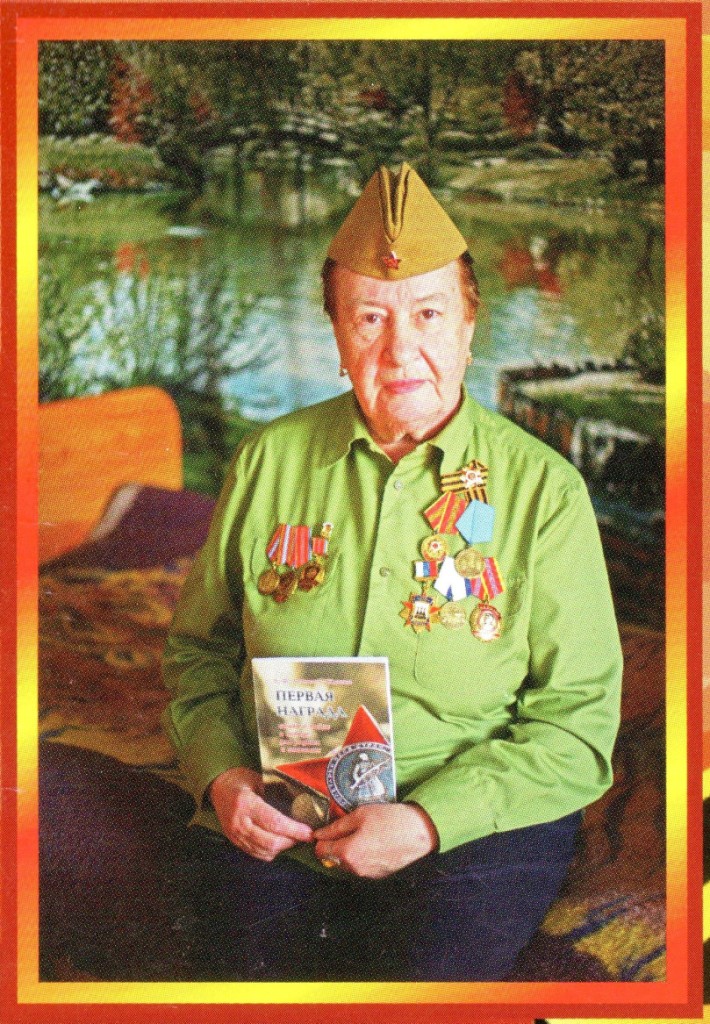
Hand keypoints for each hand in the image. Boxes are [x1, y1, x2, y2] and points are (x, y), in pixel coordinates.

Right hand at [209, 767, 312, 860]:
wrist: (218, 787)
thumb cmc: (241, 780)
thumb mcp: (258, 780)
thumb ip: (276, 792)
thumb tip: (302, 804)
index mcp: (246, 803)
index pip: (274, 822)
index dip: (294, 830)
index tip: (309, 832)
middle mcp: (239, 822)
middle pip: (270, 842)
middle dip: (291, 841)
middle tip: (304, 835)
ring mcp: (235, 835)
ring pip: (265, 851)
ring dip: (283, 848)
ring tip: (294, 838)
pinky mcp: (234, 842)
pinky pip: (257, 854)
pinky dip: (271, 852)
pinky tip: (280, 843)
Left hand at [313, 802, 438, 878]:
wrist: (419, 833)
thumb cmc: (389, 819)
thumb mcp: (360, 814)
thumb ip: (336, 827)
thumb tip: (318, 834)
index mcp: (347, 853)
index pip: (320, 850)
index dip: (321, 838)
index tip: (328, 829)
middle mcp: (355, 869)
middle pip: (333, 858)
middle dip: (335, 845)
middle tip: (349, 828)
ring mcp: (367, 875)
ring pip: (347, 863)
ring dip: (349, 851)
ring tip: (364, 834)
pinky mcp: (378, 876)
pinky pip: (361, 867)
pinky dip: (362, 857)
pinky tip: (374, 843)